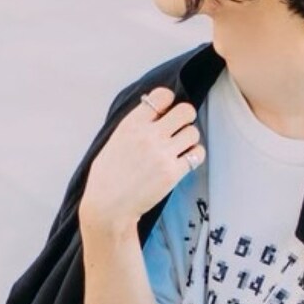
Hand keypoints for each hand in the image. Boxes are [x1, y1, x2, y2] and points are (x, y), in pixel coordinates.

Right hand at [80, 86, 204, 231]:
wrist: (107, 207)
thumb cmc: (106, 177)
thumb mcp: (114, 141)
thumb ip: (134, 125)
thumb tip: (152, 112)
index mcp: (132, 124)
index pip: (162, 96)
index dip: (168, 102)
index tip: (165, 113)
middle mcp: (149, 135)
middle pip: (185, 111)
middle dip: (185, 118)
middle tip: (179, 129)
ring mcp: (162, 154)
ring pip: (193, 132)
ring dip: (190, 139)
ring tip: (180, 148)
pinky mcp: (172, 173)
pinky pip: (197, 155)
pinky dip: (194, 156)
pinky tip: (185, 161)